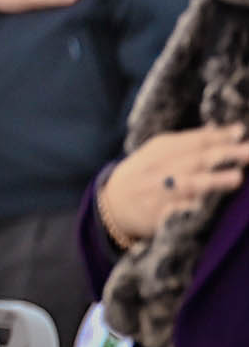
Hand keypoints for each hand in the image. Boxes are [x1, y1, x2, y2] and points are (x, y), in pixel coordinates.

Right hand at [100, 124, 248, 246]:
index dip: (217, 136)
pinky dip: (191, 209)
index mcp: (157, 151)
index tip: (240, 131)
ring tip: (236, 177)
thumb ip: (185, 143)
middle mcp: (157, 170)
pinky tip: (206, 207)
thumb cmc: (141, 176)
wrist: (111, 206)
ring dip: (212, 181)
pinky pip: (177, 213)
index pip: (192, 141)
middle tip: (247, 151)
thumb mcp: (155, 153)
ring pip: (187, 185)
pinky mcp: (156, 217)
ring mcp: (156, 194)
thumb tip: (217, 130)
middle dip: (223, 155)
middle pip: (194, 160)